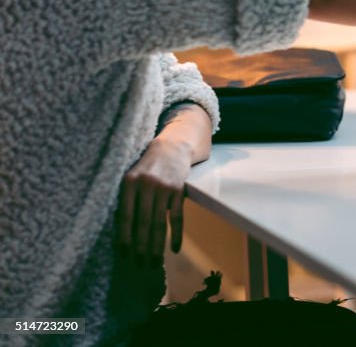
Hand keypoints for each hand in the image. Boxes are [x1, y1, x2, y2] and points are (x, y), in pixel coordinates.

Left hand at [118, 137, 191, 267]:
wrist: (172, 147)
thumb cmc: (146, 167)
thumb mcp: (131, 177)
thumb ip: (125, 199)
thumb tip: (119, 231)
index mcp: (129, 182)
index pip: (126, 216)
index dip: (124, 237)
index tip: (123, 255)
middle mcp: (147, 185)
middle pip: (143, 222)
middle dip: (141, 247)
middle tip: (139, 265)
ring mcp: (165, 188)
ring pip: (159, 223)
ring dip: (157, 245)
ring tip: (153, 262)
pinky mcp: (179, 191)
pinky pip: (177, 217)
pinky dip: (176, 235)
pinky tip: (174, 249)